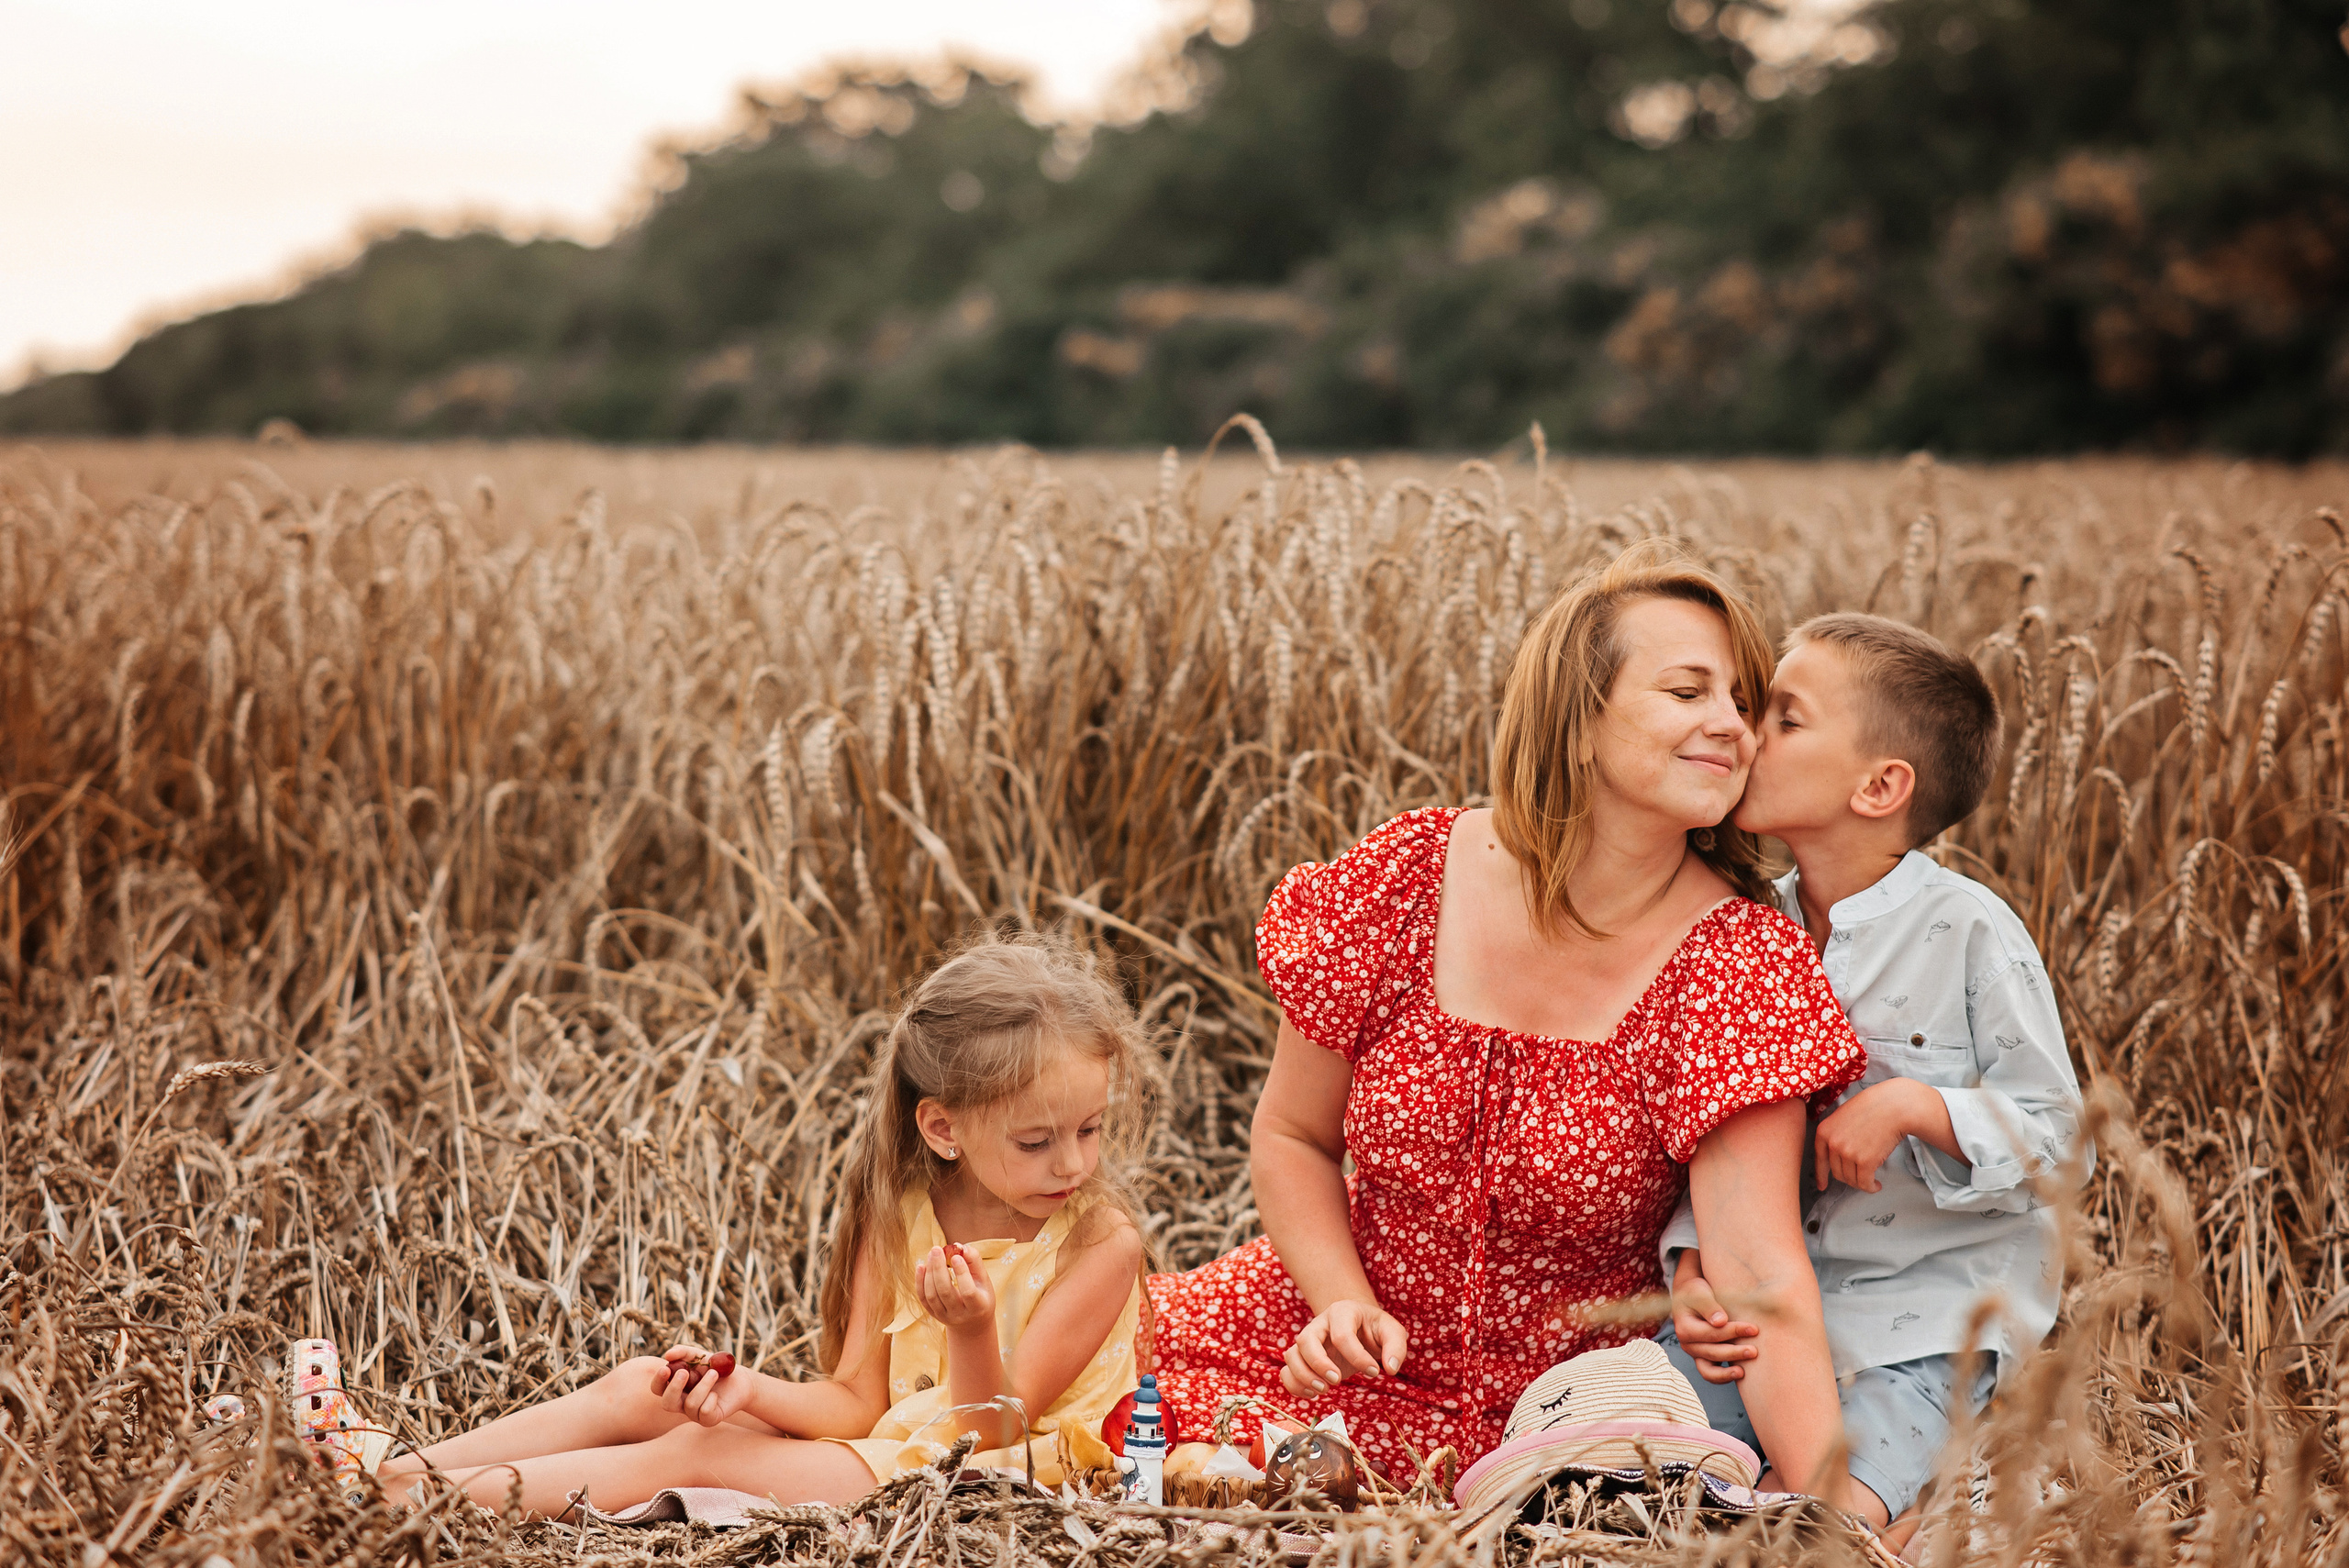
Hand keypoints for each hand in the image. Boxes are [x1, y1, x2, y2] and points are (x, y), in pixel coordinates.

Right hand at [655, 1344, 752, 1425]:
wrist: (741, 1379)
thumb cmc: (717, 1367)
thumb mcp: (700, 1356)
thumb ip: (683, 1352)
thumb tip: (667, 1355)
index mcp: (676, 1387)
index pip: (657, 1388)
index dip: (658, 1380)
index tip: (665, 1368)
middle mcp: (682, 1403)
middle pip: (667, 1403)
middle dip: (673, 1388)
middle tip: (684, 1372)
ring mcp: (694, 1413)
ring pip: (690, 1405)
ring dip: (702, 1386)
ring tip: (714, 1373)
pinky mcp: (708, 1420)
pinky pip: (705, 1412)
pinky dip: (711, 1399)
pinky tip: (716, 1394)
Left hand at [916, 1243, 995, 1330]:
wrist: (972, 1323)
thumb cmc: (981, 1296)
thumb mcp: (984, 1281)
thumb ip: (975, 1262)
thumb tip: (960, 1247)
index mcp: (978, 1307)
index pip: (968, 1292)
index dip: (962, 1274)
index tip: (955, 1256)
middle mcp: (960, 1315)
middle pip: (945, 1292)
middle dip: (939, 1269)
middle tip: (936, 1249)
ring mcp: (945, 1316)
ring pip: (932, 1295)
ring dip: (929, 1273)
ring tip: (932, 1254)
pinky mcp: (934, 1315)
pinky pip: (923, 1299)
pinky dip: (920, 1282)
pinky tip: (921, 1266)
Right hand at [1282, 1299, 1407, 1395]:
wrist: (1358, 1326)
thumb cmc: (1373, 1329)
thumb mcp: (1391, 1331)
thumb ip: (1396, 1347)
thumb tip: (1391, 1368)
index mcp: (1342, 1312)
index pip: (1342, 1335)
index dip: (1357, 1357)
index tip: (1374, 1372)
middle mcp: (1319, 1324)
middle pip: (1306, 1340)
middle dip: (1319, 1364)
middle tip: (1337, 1381)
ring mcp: (1307, 1341)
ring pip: (1291, 1355)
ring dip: (1304, 1376)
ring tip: (1324, 1390)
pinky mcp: (1302, 1358)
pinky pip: (1286, 1370)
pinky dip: (1294, 1385)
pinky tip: (1313, 1393)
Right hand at [1670, 1250, 1757, 1384]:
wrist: (1691, 1295)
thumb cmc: (1697, 1292)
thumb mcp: (1700, 1294)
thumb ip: (1709, 1306)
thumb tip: (1720, 1322)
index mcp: (1684, 1328)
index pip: (1712, 1333)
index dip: (1733, 1332)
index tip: (1753, 1329)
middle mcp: (1687, 1344)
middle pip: (1712, 1352)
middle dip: (1735, 1352)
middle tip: (1754, 1351)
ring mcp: (1695, 1353)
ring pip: (1708, 1370)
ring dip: (1727, 1372)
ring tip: (1744, 1372)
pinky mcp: (1703, 1358)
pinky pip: (1710, 1374)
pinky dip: (1723, 1377)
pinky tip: (1740, 1373)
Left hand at [1814, 1079, 1933, 1192]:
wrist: (1893, 1106)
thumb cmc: (1872, 1108)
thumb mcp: (1843, 1116)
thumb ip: (1836, 1134)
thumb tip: (1836, 1154)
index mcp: (1824, 1131)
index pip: (1820, 1160)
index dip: (1821, 1176)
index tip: (1823, 1186)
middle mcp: (1832, 1143)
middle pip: (1837, 1173)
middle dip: (1849, 1177)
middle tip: (1861, 1175)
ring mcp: (1847, 1153)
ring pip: (1851, 1180)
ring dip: (1862, 1183)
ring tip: (1871, 1179)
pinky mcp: (1865, 1162)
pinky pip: (1864, 1183)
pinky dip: (1870, 1187)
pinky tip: (1877, 1185)